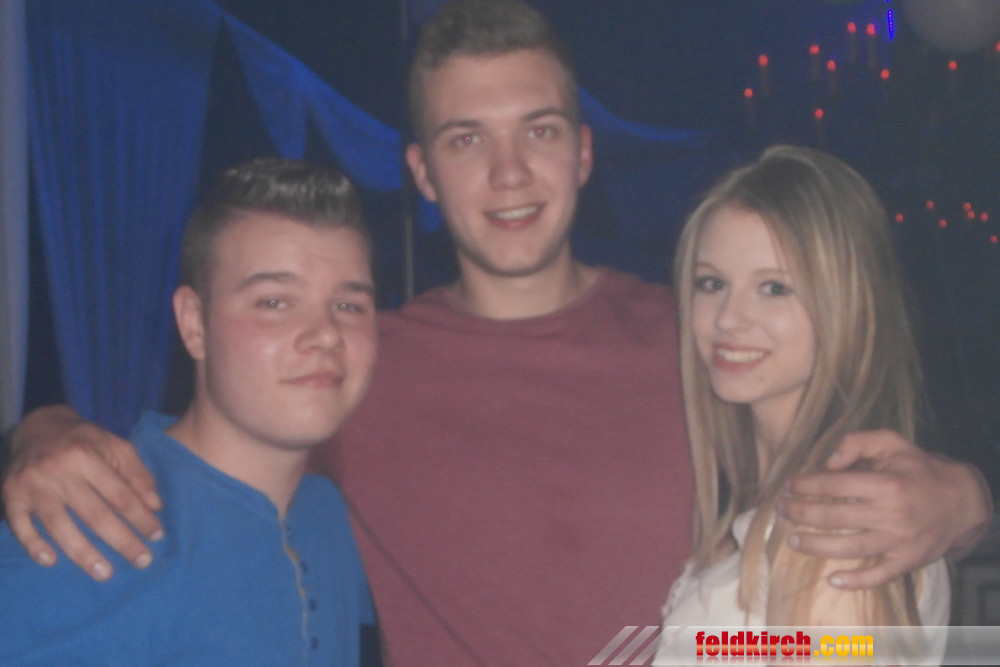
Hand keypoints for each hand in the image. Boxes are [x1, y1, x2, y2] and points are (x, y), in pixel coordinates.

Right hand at [1, 405, 162, 579]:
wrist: (37, 426)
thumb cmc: (83, 440)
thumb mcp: (115, 445)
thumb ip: (137, 473)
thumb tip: (155, 506)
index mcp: (86, 455)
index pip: (119, 494)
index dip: (140, 516)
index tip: (157, 535)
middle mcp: (58, 471)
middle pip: (94, 514)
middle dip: (121, 540)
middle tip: (142, 561)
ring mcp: (32, 485)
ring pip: (59, 525)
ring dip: (82, 553)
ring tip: (104, 573)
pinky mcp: (11, 495)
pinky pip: (21, 525)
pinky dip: (33, 545)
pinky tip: (51, 561)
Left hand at [780, 429, 991, 588]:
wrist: (962, 501)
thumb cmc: (919, 469)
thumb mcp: (892, 443)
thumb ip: (857, 442)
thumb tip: (827, 461)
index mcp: (885, 483)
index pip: (833, 486)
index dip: (806, 485)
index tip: (789, 486)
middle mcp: (891, 514)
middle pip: (834, 518)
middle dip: (801, 514)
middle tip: (782, 510)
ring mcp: (899, 541)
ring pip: (849, 549)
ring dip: (815, 546)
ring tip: (793, 540)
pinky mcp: (907, 562)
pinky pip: (878, 575)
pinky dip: (855, 581)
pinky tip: (832, 580)